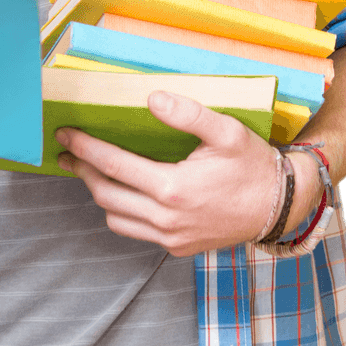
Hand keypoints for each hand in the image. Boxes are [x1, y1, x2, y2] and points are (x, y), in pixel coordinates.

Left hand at [55, 91, 318, 256]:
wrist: (280, 207)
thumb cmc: (253, 165)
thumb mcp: (226, 131)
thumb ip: (187, 113)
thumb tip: (152, 98)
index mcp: (172, 188)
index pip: (113, 165)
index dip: (83, 148)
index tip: (64, 135)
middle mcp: (166, 218)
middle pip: (105, 194)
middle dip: (81, 170)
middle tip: (66, 152)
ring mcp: (171, 237)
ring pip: (115, 218)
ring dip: (99, 193)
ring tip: (90, 170)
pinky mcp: (178, 247)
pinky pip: (135, 232)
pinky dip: (120, 213)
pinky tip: (123, 193)